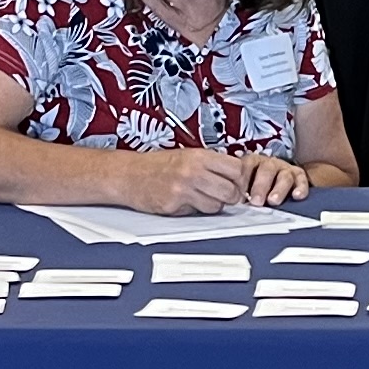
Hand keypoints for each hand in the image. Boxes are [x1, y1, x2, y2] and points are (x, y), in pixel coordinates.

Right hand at [121, 146, 266, 215]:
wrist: (129, 174)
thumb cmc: (156, 165)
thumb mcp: (187, 155)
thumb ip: (210, 164)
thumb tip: (235, 175)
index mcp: (199, 156)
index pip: (236, 169)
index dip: (239, 178)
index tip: (236, 182)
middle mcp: (193, 171)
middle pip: (231, 191)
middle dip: (230, 196)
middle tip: (223, 194)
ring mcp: (184, 189)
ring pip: (217, 206)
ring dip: (213, 205)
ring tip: (201, 197)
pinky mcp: (175, 205)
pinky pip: (197, 212)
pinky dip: (195, 210)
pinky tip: (186, 202)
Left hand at [231, 148, 309, 206]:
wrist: (276, 185)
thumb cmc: (255, 190)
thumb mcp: (243, 189)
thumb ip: (238, 195)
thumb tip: (226, 206)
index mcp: (251, 163)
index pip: (246, 167)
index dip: (242, 179)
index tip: (238, 194)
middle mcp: (268, 164)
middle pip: (266, 170)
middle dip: (261, 186)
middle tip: (256, 201)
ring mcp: (284, 169)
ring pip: (284, 176)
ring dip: (279, 189)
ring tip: (273, 201)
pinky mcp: (298, 176)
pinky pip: (301, 180)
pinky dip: (300, 188)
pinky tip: (296, 196)